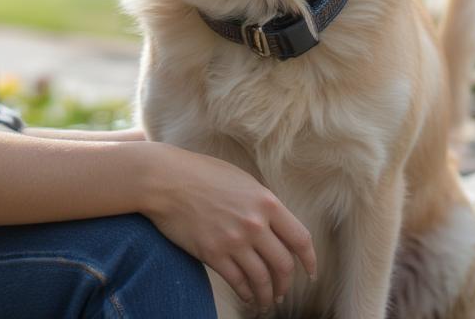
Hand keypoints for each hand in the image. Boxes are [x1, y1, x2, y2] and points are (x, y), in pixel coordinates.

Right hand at [139, 143, 316, 311]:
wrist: (165, 178)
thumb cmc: (200, 173)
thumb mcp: (239, 179)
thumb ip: (261, 202)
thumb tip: (275, 225)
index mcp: (266, 202)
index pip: (300, 239)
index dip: (309, 261)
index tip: (309, 272)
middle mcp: (254, 223)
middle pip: (283, 265)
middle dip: (286, 283)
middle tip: (282, 291)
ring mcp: (234, 240)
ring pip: (262, 280)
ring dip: (267, 295)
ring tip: (265, 300)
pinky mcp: (213, 253)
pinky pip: (238, 282)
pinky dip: (246, 294)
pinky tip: (246, 296)